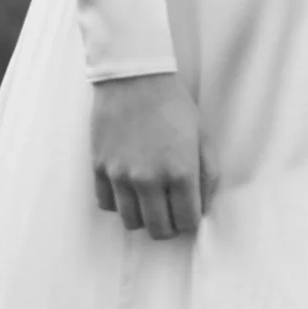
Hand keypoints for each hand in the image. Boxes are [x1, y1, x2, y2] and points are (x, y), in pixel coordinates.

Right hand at [91, 72, 214, 240]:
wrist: (135, 79)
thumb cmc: (174, 105)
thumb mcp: (202, 137)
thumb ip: (208, 175)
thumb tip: (203, 206)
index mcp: (180, 172)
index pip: (187, 222)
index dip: (191, 222)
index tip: (190, 213)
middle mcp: (149, 179)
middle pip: (159, 230)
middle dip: (169, 227)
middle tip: (171, 212)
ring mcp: (120, 175)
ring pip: (131, 222)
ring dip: (143, 217)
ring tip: (150, 201)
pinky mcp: (99, 168)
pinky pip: (106, 204)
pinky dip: (118, 203)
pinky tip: (128, 190)